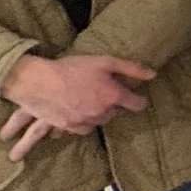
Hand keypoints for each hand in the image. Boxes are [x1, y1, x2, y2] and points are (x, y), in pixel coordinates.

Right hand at [0, 53, 153, 160]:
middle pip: (117, 113)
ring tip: (89, 100)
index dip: (138, 100)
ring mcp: (85, 122)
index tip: (135, 97)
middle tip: (104, 92)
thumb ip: (131, 68)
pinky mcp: (69, 127)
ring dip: (99, 113)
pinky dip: (84, 121)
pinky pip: (84, 129)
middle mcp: (102, 112)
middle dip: (114, 104)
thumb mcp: (104, 61)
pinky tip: (78, 111)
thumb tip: (153, 75)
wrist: (37, 81)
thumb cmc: (71, 68)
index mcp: (113, 96)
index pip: (137, 104)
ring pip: (101, 121)